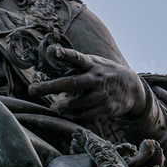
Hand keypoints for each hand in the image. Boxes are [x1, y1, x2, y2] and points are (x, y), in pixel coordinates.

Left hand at [27, 46, 145, 120]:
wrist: (133, 88)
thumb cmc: (103, 73)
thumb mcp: (93, 64)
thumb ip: (74, 67)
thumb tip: (49, 71)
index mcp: (92, 64)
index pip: (76, 58)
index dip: (64, 54)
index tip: (51, 50)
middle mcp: (96, 78)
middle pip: (71, 83)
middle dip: (50, 86)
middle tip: (32, 89)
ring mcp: (102, 95)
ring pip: (78, 103)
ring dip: (63, 106)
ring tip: (54, 107)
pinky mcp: (107, 109)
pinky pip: (87, 115)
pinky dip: (76, 115)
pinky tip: (69, 113)